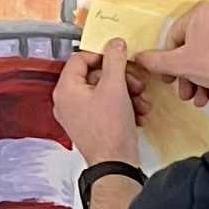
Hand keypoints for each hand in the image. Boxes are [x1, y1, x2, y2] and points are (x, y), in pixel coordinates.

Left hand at [53, 42, 146, 163]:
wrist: (115, 165)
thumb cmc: (110, 130)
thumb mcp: (115, 87)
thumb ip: (114, 60)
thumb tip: (115, 43)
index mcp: (66, 90)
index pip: (80, 59)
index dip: (102, 56)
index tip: (120, 58)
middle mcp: (66, 102)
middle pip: (95, 76)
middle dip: (120, 78)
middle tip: (136, 83)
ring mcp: (77, 116)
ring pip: (103, 92)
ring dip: (126, 93)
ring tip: (142, 102)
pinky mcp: (90, 126)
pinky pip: (105, 107)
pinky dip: (122, 107)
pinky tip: (138, 114)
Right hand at [135, 3, 208, 107]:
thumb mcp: (180, 65)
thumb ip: (156, 61)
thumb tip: (139, 58)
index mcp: (201, 10)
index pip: (175, 39)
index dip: (169, 64)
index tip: (170, 81)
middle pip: (194, 48)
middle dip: (189, 76)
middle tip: (187, 95)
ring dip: (202, 80)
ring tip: (203, 99)